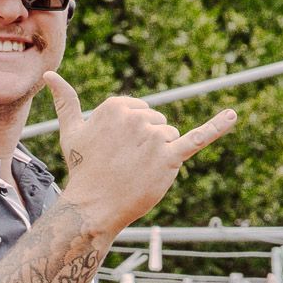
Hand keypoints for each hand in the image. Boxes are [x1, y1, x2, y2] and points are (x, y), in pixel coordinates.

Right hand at [44, 72, 236, 235]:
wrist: (94, 207)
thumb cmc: (84, 169)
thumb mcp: (73, 131)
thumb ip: (66, 102)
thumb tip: (49, 76)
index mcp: (118, 105)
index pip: (143, 112)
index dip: (134, 135)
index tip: (117, 151)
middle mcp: (137, 116)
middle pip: (159, 124)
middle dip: (148, 145)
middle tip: (127, 165)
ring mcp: (154, 137)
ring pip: (171, 138)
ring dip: (160, 156)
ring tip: (139, 171)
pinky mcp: (170, 158)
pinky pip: (197, 138)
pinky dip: (217, 127)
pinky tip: (233, 115)